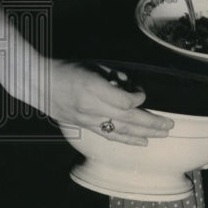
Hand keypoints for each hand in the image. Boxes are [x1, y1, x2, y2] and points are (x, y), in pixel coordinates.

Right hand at [43, 61, 173, 145]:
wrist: (38, 83)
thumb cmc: (67, 68)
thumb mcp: (94, 65)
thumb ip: (115, 77)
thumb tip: (133, 90)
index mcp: (93, 88)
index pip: (124, 101)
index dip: (138, 99)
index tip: (141, 93)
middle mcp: (90, 107)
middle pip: (127, 119)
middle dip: (151, 123)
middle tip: (170, 125)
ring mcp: (86, 119)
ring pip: (120, 130)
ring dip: (144, 133)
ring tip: (163, 134)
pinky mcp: (83, 126)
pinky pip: (109, 135)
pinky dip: (127, 140)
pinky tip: (141, 142)